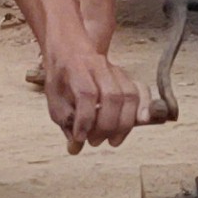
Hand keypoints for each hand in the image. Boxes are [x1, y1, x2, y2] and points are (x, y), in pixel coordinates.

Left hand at [38, 36, 142, 150]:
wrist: (72, 50)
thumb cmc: (63, 78)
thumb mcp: (54, 98)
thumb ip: (65, 121)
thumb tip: (75, 147)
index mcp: (76, 69)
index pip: (86, 93)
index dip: (85, 119)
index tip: (80, 137)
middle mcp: (98, 66)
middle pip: (112, 96)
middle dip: (106, 125)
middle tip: (95, 141)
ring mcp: (115, 70)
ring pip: (129, 95)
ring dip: (124, 123)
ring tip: (113, 140)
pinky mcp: (127, 77)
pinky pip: (141, 91)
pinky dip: (144, 108)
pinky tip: (140, 122)